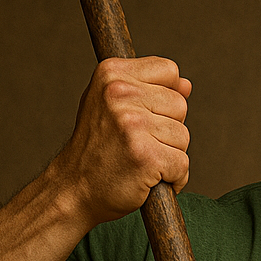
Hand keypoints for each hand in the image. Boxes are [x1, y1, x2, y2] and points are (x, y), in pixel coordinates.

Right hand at [51, 56, 192, 226]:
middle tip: (137, 143)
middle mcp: (120, 93)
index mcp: (111, 73)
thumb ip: (148, 90)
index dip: (165, 96)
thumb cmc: (96, 149)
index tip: (144, 115)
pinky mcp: (146, 155)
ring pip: (183, 136)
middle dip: (168, 129)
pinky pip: (182, 164)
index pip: (169, 70)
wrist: (74, 189)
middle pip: (180, 105)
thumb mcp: (112, 106)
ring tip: (140, 161)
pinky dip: (174, 178)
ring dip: (170, 155)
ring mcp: (132, 124)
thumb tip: (186, 85)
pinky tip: (149, 178)